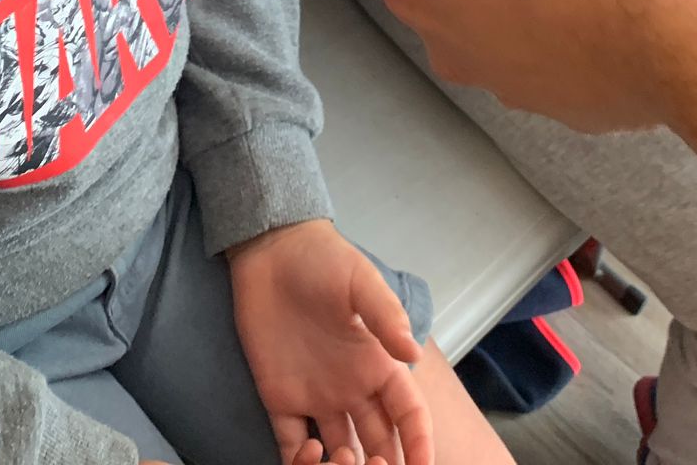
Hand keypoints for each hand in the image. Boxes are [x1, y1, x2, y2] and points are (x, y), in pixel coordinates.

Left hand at [228, 219, 428, 464]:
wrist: (272, 253)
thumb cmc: (323, 261)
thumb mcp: (361, 282)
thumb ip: (386, 316)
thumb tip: (414, 353)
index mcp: (378, 365)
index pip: (409, 413)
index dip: (420, 441)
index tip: (423, 464)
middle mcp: (352, 389)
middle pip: (379, 441)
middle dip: (386, 463)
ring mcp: (317, 397)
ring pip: (340, 451)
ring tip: (341, 462)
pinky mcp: (280, 399)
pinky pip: (291, 444)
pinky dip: (299, 462)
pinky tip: (306, 456)